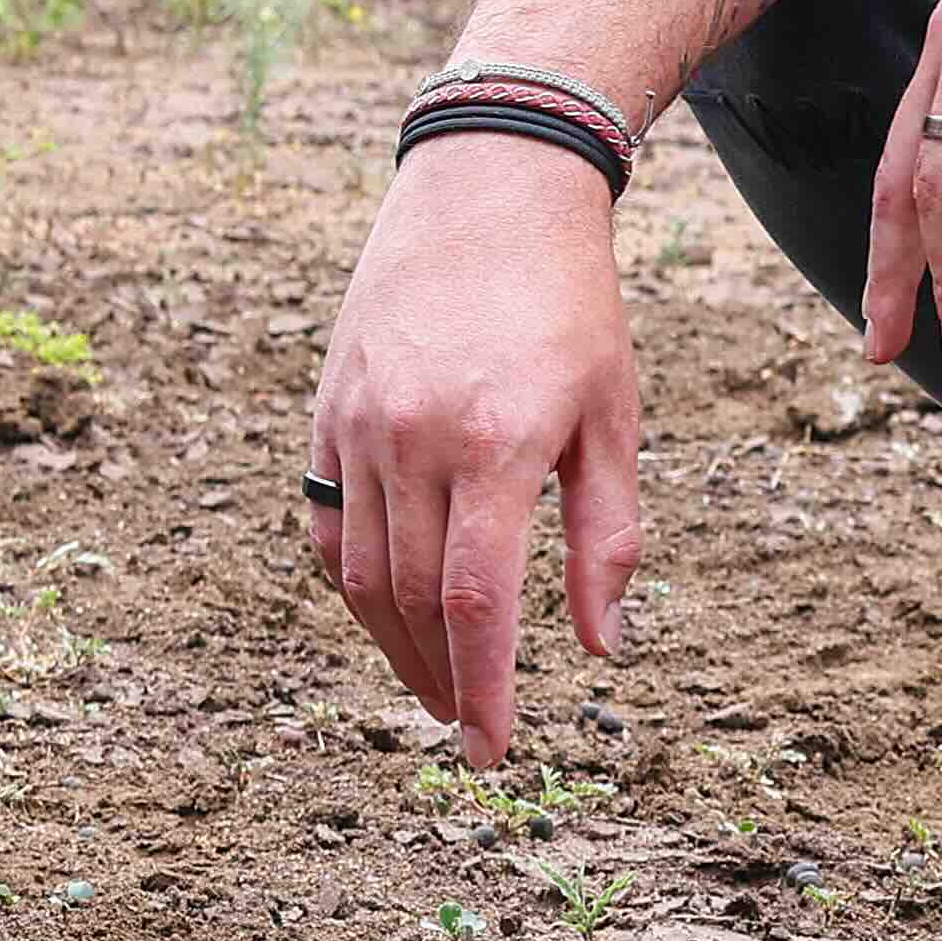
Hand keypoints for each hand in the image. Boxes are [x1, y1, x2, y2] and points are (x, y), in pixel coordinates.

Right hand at [312, 135, 648, 762]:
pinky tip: (386, 608)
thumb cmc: (570, 305)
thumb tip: (600, 646)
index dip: (483, 688)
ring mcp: (358, 423)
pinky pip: (328, 521)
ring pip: (360, 571)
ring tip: (434, 680)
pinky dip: (353, 580)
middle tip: (467, 724)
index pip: (475, 602)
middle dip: (439, 679)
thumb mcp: (612, 417)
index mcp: (494, 444)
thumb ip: (607, 537)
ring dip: (393, 643)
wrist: (487, 189)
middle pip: (409, 600)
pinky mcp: (328, 408)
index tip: (492, 751)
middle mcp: (412, 438)